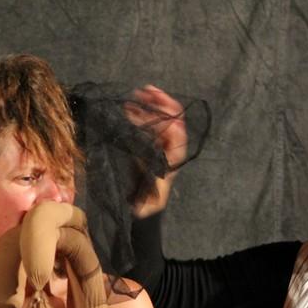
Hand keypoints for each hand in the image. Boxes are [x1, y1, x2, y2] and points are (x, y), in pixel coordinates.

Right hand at [127, 85, 188, 217]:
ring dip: (149, 107)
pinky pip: (148, 128)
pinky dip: (141, 116)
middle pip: (170, 123)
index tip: (157, 103)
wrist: (141, 215)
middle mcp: (168, 153)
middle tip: (144, 91)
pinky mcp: (148, 149)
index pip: (177, 134)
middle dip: (159, 105)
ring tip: (135, 96)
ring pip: (159, 123)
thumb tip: (158, 163)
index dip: (170, 117)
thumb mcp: (150, 199)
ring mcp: (159, 149)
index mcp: (171, 161)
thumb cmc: (145, 208)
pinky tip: (129, 109)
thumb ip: (155, 183)